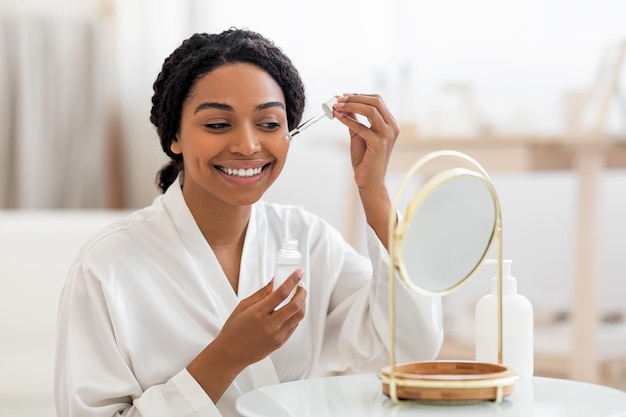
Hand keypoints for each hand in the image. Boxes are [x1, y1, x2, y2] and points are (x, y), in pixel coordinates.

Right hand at [187, 269, 305, 401]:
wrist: (231, 354)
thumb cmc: (234, 331)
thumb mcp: (242, 306)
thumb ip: (261, 293)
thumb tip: (273, 282)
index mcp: (258, 313)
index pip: (281, 293)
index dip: (293, 281)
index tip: (298, 273)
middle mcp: (269, 325)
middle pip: (295, 305)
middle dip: (302, 292)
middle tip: (300, 285)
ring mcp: (277, 335)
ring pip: (298, 316)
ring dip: (302, 303)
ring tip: (299, 296)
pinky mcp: (280, 342)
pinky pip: (294, 326)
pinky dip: (296, 315)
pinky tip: (292, 310)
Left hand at [333, 94, 398, 189]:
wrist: (369, 180)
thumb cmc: (365, 159)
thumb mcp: (359, 134)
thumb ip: (354, 119)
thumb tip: (344, 104)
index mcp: (390, 123)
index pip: (377, 100)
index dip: (359, 96)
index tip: (343, 96)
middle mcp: (392, 127)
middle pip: (375, 101)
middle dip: (354, 98)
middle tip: (337, 99)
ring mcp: (387, 134)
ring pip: (371, 110)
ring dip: (351, 105)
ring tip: (336, 106)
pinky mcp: (379, 143)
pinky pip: (362, 127)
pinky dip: (348, 120)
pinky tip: (338, 117)